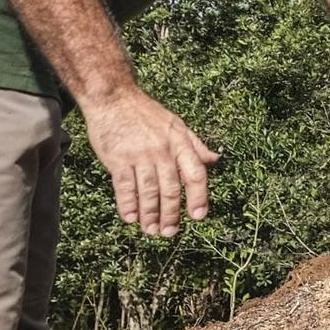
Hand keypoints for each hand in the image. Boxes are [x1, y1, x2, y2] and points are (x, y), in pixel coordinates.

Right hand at [83, 90, 218, 236]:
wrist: (113, 97)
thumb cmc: (146, 113)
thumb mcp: (177, 124)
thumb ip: (195, 145)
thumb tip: (215, 160)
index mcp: (180, 142)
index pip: (196, 173)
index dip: (199, 196)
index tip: (198, 216)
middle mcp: (163, 150)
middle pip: (171, 188)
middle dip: (171, 214)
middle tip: (170, 232)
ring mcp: (140, 155)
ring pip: (148, 192)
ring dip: (150, 214)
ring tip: (151, 230)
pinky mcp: (118, 158)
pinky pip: (125, 187)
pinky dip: (128, 204)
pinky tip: (130, 218)